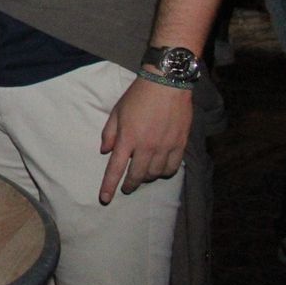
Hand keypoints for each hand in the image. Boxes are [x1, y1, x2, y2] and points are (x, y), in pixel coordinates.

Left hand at [98, 75, 192, 203]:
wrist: (166, 84)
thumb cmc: (138, 96)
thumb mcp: (117, 112)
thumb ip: (109, 134)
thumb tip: (105, 152)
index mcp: (128, 138)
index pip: (116, 168)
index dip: (109, 186)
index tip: (105, 199)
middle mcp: (146, 146)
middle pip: (137, 176)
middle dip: (130, 185)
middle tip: (126, 188)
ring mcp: (165, 147)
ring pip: (155, 174)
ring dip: (146, 178)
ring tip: (142, 175)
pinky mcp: (180, 145)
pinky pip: (172, 168)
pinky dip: (164, 173)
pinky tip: (160, 170)